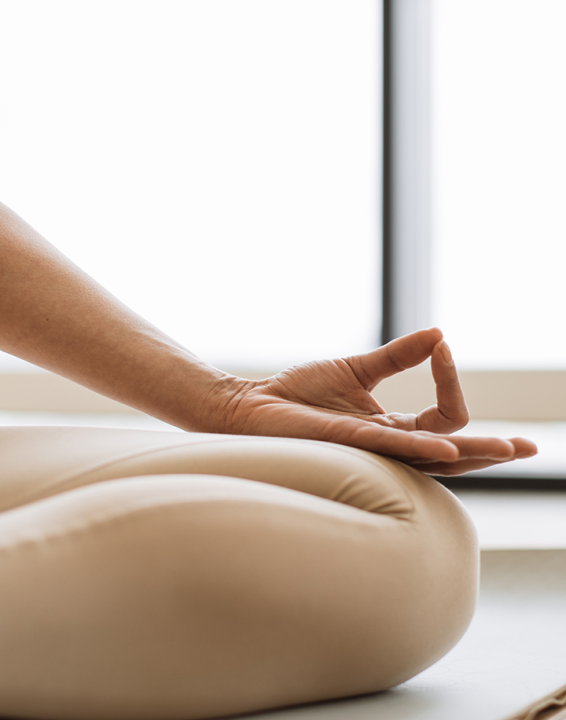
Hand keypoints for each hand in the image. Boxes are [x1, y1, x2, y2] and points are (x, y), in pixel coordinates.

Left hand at [215, 328, 536, 475]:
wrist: (254, 404)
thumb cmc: (298, 394)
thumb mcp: (356, 368)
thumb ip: (397, 357)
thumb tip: (438, 333)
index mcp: (393, 429)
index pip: (445, 418)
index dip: (451, 384)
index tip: (442, 348)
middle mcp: (388, 447)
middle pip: (451, 453)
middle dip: (489, 451)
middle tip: (526, 448)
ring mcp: (371, 450)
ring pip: (433, 459)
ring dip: (472, 454)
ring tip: (509, 450)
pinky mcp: (349, 445)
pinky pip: (394, 449)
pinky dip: (424, 445)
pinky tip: (449, 444)